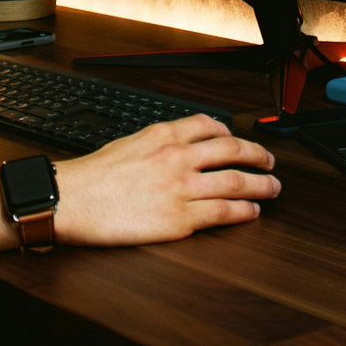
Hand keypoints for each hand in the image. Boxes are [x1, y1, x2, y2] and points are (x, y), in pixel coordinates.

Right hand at [52, 115, 278, 245]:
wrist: (73, 201)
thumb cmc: (92, 177)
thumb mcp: (127, 143)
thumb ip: (156, 143)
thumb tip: (175, 146)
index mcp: (163, 135)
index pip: (209, 125)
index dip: (230, 131)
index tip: (238, 138)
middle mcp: (177, 157)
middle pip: (232, 150)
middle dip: (257, 155)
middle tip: (269, 161)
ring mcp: (181, 188)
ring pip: (236, 182)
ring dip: (261, 185)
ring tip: (273, 188)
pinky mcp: (180, 219)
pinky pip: (223, 213)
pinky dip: (244, 211)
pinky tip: (252, 212)